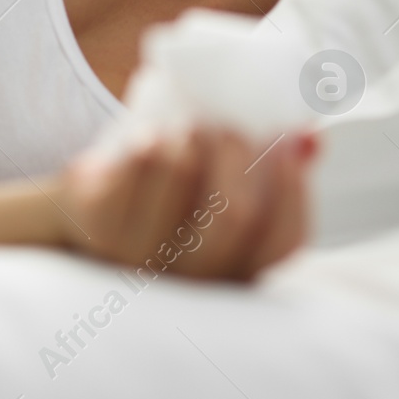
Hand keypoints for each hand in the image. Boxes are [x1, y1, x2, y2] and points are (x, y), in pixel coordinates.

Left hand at [48, 125, 317, 280]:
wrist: (88, 214)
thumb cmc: (168, 199)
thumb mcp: (218, 194)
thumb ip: (269, 171)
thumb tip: (310, 138)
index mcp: (235, 270)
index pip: (284, 239)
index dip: (295, 186)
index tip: (291, 139)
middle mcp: (191, 275)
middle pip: (234, 214)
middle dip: (239, 155)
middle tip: (230, 125)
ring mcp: (140, 255)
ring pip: (181, 181)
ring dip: (191, 139)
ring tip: (191, 123)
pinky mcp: (97, 225)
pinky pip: (130, 174)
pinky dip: (149, 144)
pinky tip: (152, 135)